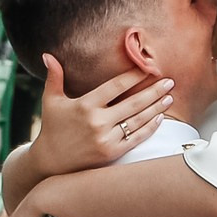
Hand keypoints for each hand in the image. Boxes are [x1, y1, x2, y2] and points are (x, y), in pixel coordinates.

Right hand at [33, 53, 172, 173]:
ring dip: (156, 108)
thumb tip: (47, 55)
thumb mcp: (51, 101)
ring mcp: (106, 139)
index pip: (116, 86)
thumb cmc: (52, 128)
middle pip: (133, 103)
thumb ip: (54, 77)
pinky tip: (160, 117)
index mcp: (85, 105)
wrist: (51, 162)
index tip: (148, 67)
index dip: (134, 76)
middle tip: (169, 81)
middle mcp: (97, 121)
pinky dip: (150, 127)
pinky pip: (136, 138)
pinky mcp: (112, 153)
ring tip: (169, 97)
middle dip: (154, 90)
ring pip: (138, 120)